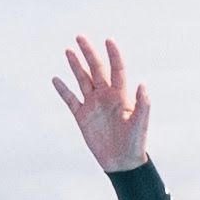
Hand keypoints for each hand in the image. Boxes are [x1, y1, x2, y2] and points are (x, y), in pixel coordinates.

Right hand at [51, 36, 151, 171]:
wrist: (121, 162)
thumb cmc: (135, 142)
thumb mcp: (140, 123)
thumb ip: (143, 103)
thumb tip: (143, 84)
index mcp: (121, 95)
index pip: (117, 69)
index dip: (113, 55)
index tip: (108, 40)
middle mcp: (106, 96)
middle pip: (96, 69)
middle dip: (88, 53)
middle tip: (80, 37)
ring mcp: (93, 105)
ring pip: (82, 80)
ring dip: (75, 66)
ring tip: (68, 50)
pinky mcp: (82, 117)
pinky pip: (70, 100)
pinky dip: (63, 90)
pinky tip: (56, 79)